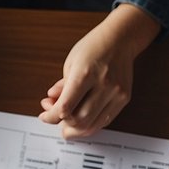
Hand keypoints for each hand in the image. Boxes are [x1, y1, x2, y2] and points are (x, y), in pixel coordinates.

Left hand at [39, 5, 158, 139]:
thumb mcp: (71, 63)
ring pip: (92, 125)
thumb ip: (62, 87)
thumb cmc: (94, 47)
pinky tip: (82, 120)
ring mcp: (116, 93)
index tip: (45, 116)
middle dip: (62, 124)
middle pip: (78, 120)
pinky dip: (90, 125)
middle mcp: (103, 84)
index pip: (64, 107)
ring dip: (76, 129)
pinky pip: (104, 121)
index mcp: (85, 73)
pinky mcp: (123, 99)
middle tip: (55, 118)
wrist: (121, 39)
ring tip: (67, 124)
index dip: (51, 117)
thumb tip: (51, 106)